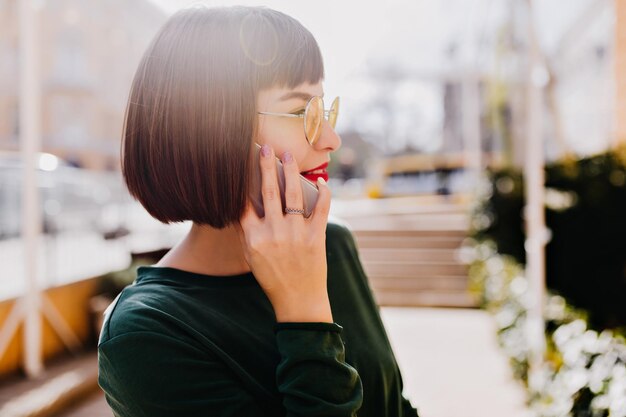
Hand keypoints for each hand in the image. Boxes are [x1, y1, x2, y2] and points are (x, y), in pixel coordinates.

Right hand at [236, 144, 332, 322]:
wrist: (298, 299)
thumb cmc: (272, 277)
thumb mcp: (251, 256)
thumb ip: (247, 231)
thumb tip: (244, 206)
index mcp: (254, 236)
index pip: (244, 202)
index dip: (243, 180)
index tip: (242, 161)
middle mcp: (273, 231)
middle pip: (268, 191)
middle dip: (266, 166)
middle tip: (266, 148)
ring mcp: (296, 233)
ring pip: (293, 194)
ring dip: (291, 171)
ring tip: (287, 156)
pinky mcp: (316, 236)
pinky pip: (321, 208)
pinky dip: (323, 193)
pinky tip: (321, 181)